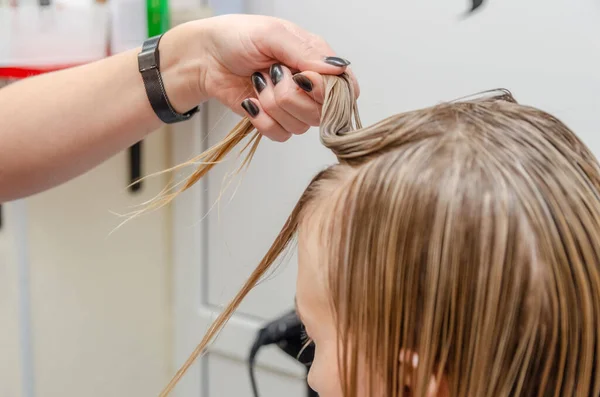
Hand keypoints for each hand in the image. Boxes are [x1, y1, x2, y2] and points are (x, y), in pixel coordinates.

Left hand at [163, 15, 359, 141]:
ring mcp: (293, 107)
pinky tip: (251, 102)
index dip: (326, 91)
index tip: (302, 78)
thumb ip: (305, 52)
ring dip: (273, 105)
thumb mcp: (272, 34)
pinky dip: (262, 120)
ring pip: (301, 126)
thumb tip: (339, 68)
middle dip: (290, 95)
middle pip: (322, 112)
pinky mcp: (275, 121)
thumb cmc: (236, 37)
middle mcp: (309, 87)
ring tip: (258, 83)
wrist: (205, 58)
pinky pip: (281, 135)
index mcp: (317, 61)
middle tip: (272, 74)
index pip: (345, 88)